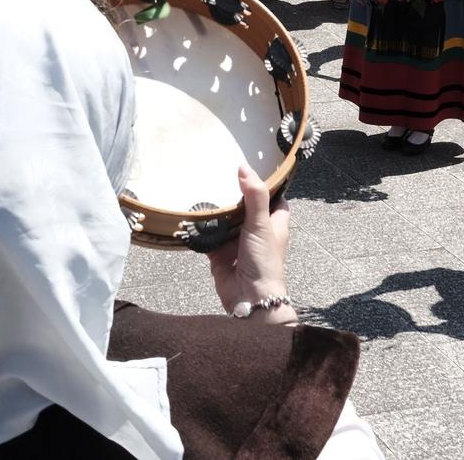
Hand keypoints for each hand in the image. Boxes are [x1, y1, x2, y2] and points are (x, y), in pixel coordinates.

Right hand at [206, 165, 292, 320]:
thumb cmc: (264, 262)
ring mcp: (236, 240)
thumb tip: (244, 167)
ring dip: (215, 208)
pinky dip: (201, 226)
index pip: (273, 197)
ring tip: (200, 182)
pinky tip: (190, 209)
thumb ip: (255, 196)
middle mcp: (255, 229)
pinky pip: (208, 234)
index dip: (266, 183)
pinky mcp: (219, 251)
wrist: (248, 298)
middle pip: (244, 205)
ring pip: (225, 218)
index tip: (252, 165)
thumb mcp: (262, 225)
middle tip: (218, 169)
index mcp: (273, 222)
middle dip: (233, 192)